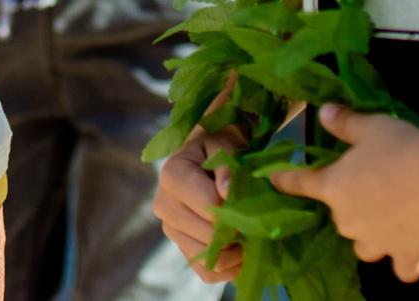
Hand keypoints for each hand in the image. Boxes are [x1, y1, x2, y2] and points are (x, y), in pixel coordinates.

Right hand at [153, 126, 245, 283]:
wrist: (206, 157)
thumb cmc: (217, 148)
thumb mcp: (224, 145)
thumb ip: (227, 165)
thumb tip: (227, 192)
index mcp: (172, 175)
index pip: (209, 205)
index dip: (236, 208)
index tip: (250, 201)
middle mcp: (164, 204)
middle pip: (209, 235)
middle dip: (237, 232)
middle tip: (255, 222)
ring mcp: (170, 229)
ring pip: (208, 258)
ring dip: (235, 253)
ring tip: (249, 235)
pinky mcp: (181, 247)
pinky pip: (206, 272)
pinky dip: (228, 268)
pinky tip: (240, 251)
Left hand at [272, 103, 418, 281]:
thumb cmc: (399, 147)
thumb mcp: (369, 127)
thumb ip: (344, 122)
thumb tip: (324, 112)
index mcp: (333, 187)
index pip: (301, 182)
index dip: (287, 180)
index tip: (274, 180)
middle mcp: (349, 220)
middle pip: (340, 218)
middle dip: (351, 207)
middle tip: (372, 189)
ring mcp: (378, 242)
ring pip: (364, 248)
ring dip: (370, 238)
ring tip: (384, 224)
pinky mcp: (407, 254)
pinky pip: (402, 269)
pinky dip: (405, 263)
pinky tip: (410, 256)